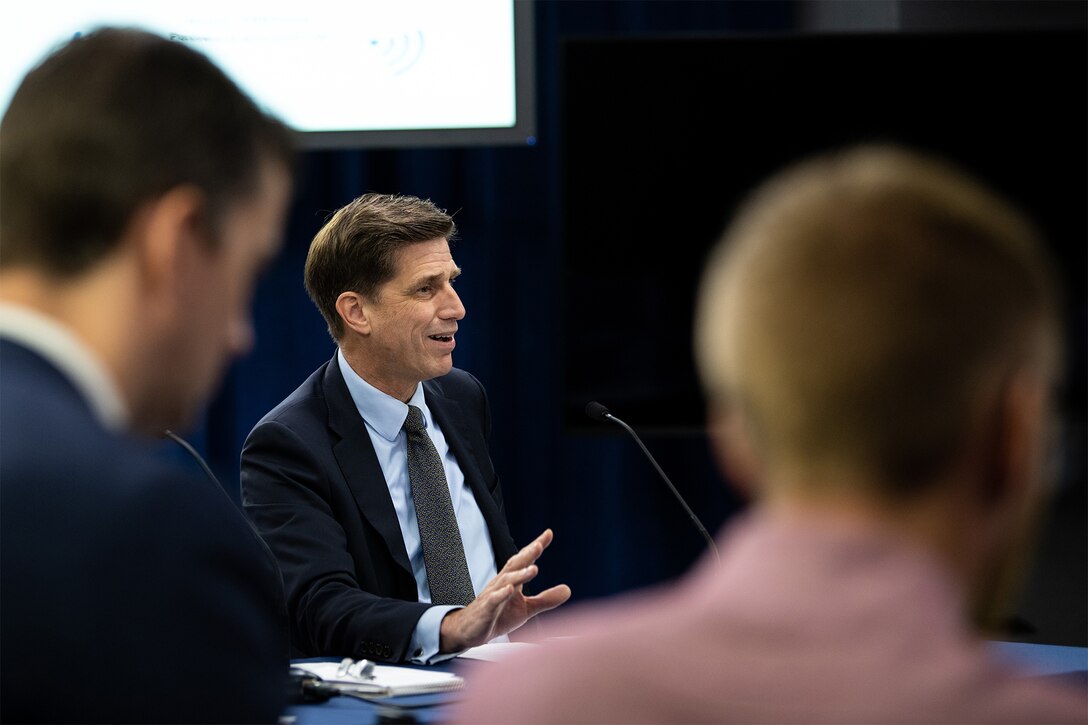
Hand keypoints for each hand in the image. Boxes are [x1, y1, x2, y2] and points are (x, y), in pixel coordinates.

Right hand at [439, 528, 570, 652]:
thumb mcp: (526, 609)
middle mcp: (501, 583)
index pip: (524, 560)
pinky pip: (493, 600)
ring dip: (519, 574)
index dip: (535, 546)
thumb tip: (568, 590)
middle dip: (527, 554)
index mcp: (511, 580)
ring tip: (534, 568)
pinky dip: (501, 594)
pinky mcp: (486, 609)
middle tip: (539, 544)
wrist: (470, 631)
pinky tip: (510, 589)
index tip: (548, 533)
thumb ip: (546, 599)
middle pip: (514, 565)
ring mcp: (492, 595)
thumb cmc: (497, 616)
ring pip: (506, 581)